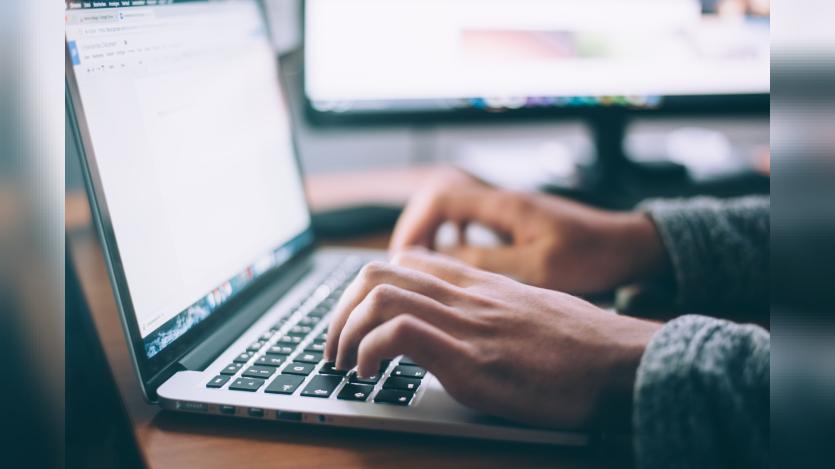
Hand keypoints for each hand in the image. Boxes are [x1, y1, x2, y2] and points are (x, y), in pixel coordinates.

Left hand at [325, 248, 661, 428]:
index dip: (368, 288)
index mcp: (480, 284)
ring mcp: (467, 323)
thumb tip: (471, 328)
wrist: (625, 362)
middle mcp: (467, 295)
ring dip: (344, 331)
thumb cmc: (585, 345)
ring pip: (379, 295)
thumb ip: (494, 310)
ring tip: (344, 363)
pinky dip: (369, 351)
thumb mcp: (533, 312)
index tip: (358, 320)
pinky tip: (370, 375)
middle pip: (378, 272)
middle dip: (341, 310)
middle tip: (335, 346)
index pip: (407, 261)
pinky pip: (399, 334)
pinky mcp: (471, 359)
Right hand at [390, 171, 668, 293]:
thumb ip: (487, 263)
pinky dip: (454, 238)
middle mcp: (502, 200)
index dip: (414, 225)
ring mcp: (508, 210)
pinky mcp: (516, 222)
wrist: (629, 246)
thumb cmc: (592, 256)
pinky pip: (471, 222)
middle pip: (438, 199)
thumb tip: (438, 261)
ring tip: (422, 266)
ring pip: (453, 210)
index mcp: (504, 205)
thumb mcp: (537, 268)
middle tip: (404, 265)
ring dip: (433, 234)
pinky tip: (457, 262)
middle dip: (416, 229)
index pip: (440, 198)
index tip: (403, 258)